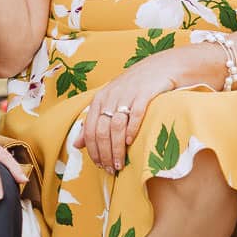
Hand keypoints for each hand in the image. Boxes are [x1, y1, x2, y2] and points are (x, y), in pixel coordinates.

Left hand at [81, 55, 181, 173]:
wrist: (160, 67)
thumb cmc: (133, 88)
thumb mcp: (110, 101)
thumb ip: (93, 123)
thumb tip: (76, 144)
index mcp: (99, 100)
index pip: (90, 130)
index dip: (93, 150)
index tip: (99, 165)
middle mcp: (110, 97)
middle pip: (102, 131)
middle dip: (104, 154)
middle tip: (110, 169)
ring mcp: (127, 95)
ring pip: (116, 127)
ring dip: (116, 149)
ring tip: (120, 164)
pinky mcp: (144, 95)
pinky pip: (135, 115)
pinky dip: (132, 130)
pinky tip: (131, 143)